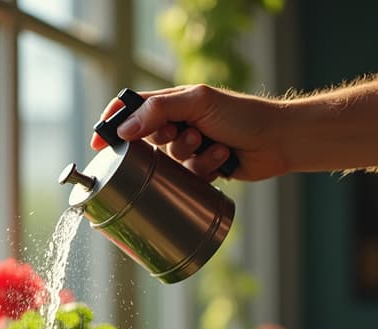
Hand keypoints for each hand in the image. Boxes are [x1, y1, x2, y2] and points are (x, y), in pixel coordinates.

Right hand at [90, 84, 288, 181]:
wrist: (278, 140)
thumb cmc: (241, 114)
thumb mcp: (197, 103)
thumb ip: (157, 111)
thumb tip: (124, 129)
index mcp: (172, 103)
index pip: (131, 109)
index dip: (113, 124)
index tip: (100, 143)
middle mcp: (177, 124)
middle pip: (147, 141)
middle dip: (166, 144)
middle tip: (189, 136)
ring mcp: (189, 147)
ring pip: (168, 162)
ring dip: (190, 157)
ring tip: (212, 147)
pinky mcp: (201, 169)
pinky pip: (187, 176)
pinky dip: (203, 170)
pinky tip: (221, 161)